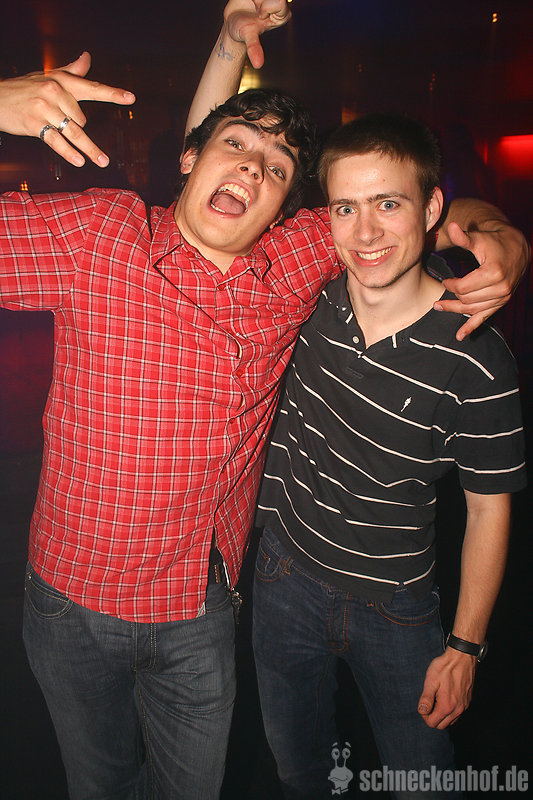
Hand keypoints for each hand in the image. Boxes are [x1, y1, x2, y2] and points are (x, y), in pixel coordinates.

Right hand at [0, 52, 134, 166]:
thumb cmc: (24, 88)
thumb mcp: (48, 76)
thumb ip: (71, 71)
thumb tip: (87, 58)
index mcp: (61, 81)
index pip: (92, 87)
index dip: (112, 94)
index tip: (131, 98)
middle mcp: (54, 91)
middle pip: (81, 118)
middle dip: (77, 125)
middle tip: (60, 121)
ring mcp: (44, 108)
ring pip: (74, 131)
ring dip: (89, 148)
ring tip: (102, 162)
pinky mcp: (35, 124)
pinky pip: (56, 141)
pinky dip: (68, 152)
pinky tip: (79, 161)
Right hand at [224, 0, 290, 68]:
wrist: (232, 20)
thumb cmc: (242, 30)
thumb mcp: (248, 37)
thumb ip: (254, 47)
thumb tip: (258, 65)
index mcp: (283, 15)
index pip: (278, 2)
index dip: (265, 7)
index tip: (259, 15)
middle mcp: (281, 3)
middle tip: (255, 7)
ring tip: (253, 2)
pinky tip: (251, 1)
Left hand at [417, 647, 475, 728]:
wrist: (462, 657)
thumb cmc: (445, 667)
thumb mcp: (431, 681)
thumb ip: (426, 698)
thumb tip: (422, 711)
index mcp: (446, 706)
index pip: (432, 723)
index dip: (424, 715)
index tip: (423, 703)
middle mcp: (457, 709)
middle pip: (441, 725)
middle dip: (432, 717)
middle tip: (429, 702)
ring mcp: (464, 706)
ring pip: (450, 721)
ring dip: (441, 715)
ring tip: (437, 699)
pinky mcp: (468, 701)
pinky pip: (457, 714)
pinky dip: (450, 711)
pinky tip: (445, 697)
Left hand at [434, 221, 530, 339]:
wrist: (516, 248)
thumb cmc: (494, 242)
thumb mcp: (478, 239)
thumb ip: (463, 238)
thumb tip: (451, 226)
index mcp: (493, 273)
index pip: (464, 287)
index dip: (450, 285)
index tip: (444, 280)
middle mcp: (500, 288)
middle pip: (467, 299)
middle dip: (451, 299)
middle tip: (437, 299)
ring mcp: (502, 297)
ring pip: (473, 309)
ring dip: (455, 311)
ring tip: (439, 308)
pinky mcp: (501, 302)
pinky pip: (485, 318)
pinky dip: (472, 327)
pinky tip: (460, 336)